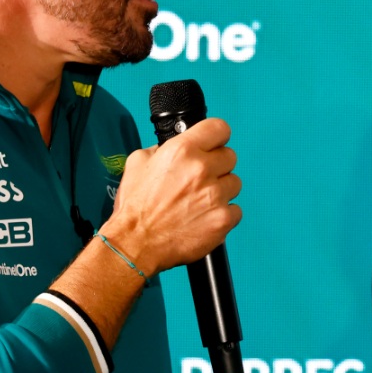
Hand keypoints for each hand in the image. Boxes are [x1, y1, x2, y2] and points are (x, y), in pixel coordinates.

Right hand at [107, 117, 240, 273]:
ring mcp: (215, 196)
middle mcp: (201, 170)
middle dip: (217, 166)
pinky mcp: (223, 219)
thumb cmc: (135, 208)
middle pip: (230, 156)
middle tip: (201, 179)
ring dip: (221, 190)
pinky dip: (223, 214)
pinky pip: (236, 210)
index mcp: (182, 151)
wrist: (136, 243)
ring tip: (200, 201)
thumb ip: (161, 149)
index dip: (216, 137)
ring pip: (234, 183)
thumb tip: (174, 145)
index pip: (219, 128)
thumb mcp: (138, 163)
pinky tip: (205, 217)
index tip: (214, 144)